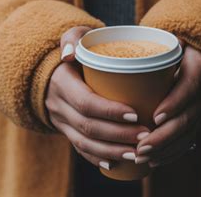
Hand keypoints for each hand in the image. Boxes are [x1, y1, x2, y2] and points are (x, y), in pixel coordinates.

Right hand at [46, 26, 149, 170]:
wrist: (54, 70)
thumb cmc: (77, 51)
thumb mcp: (75, 37)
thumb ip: (73, 37)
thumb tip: (70, 53)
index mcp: (62, 83)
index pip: (86, 102)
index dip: (110, 112)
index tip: (135, 114)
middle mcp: (59, 105)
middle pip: (88, 127)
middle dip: (119, 134)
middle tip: (146, 135)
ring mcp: (61, 121)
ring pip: (84, 142)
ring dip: (112, 151)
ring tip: (138, 153)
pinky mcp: (66, 131)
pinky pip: (80, 149)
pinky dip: (98, 158)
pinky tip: (117, 163)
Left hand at [135, 45, 200, 166]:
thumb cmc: (175, 50)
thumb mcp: (169, 42)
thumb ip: (147, 47)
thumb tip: (102, 53)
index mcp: (199, 67)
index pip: (189, 87)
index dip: (174, 104)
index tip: (154, 117)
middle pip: (187, 117)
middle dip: (164, 136)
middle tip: (140, 147)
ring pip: (188, 133)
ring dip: (165, 149)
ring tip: (141, 157)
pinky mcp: (200, 120)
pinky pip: (189, 140)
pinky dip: (172, 153)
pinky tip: (153, 161)